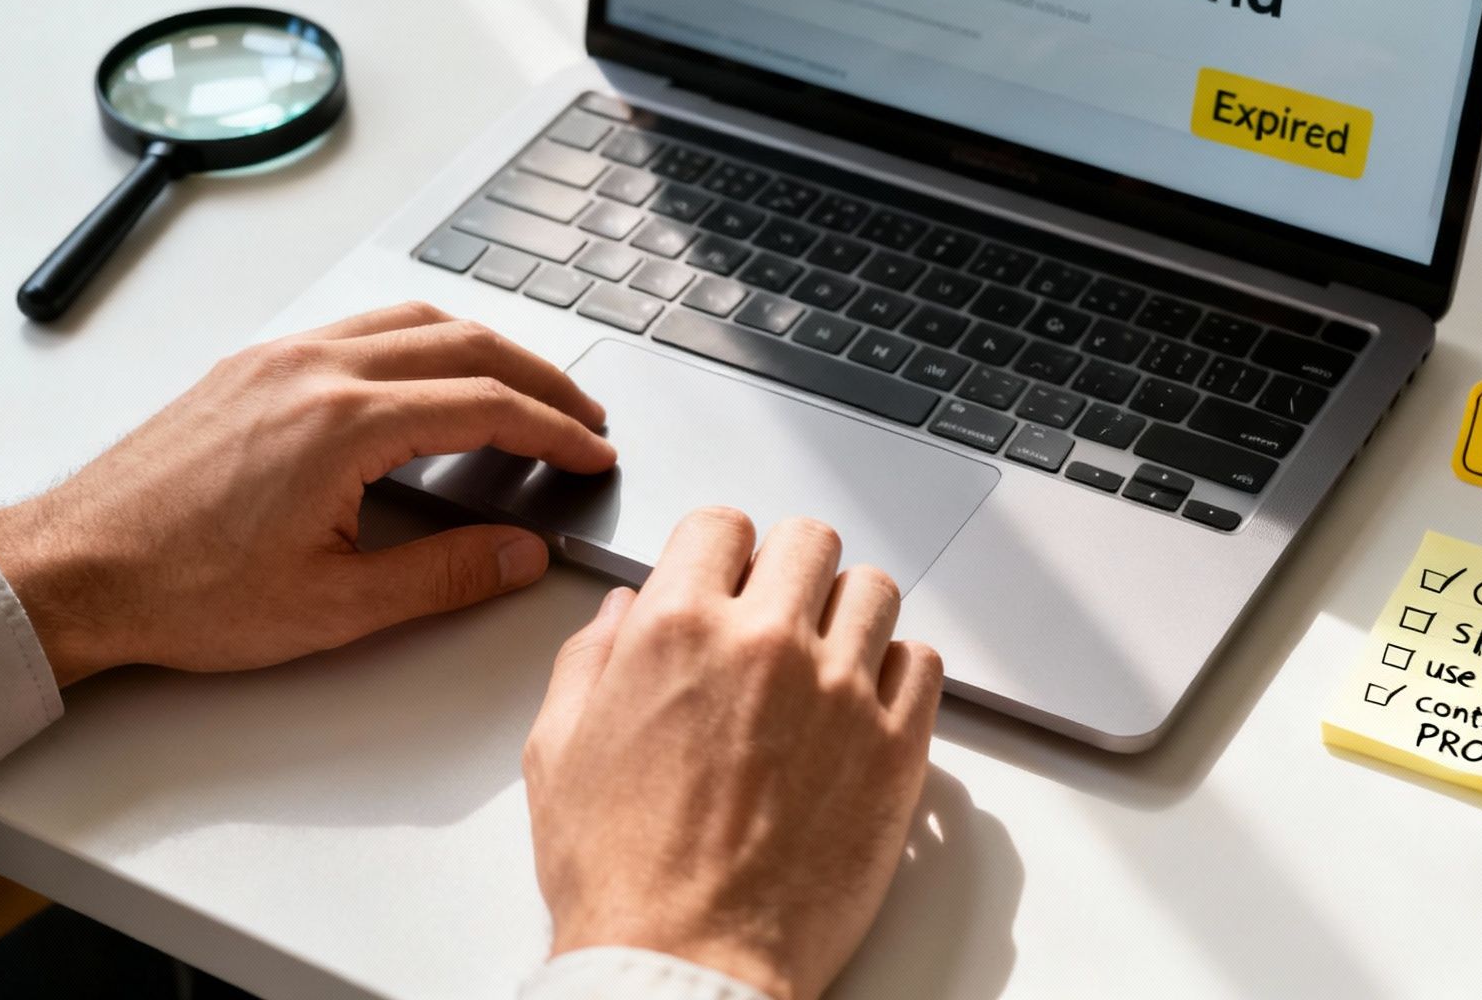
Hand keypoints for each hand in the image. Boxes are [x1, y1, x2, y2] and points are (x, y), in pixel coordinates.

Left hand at [0, 302, 614, 685]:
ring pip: (414, 321)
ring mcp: (280, 358)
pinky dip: (424, 341)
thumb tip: (520, 553)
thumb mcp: (332, 607)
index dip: (556, 431)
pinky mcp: (252, 366)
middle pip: (465, 344)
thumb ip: (444, 576)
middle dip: (540, 378)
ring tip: (525, 389)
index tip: (593, 452)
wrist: (73, 569)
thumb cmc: (182, 591)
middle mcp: (316, 370)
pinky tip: (432, 378)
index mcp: (345, 424)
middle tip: (583, 417)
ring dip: (485, 348)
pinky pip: (362, 327)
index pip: (488, 407)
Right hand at [523, 508, 942, 999]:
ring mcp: (842, 692)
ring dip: (848, 613)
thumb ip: (590, 660)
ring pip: (875, 590)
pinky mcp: (897, 747)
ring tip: (826, 657)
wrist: (686, 965)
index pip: (722, 525)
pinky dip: (899, 670)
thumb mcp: (558, 753)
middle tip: (778, 614)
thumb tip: (622, 611)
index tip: (724, 581)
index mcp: (679, 630)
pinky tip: (867, 701)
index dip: (720, 553)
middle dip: (789, 569)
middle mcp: (767, 644)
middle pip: (810, 540)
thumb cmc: (622, 876)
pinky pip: (924, 663)